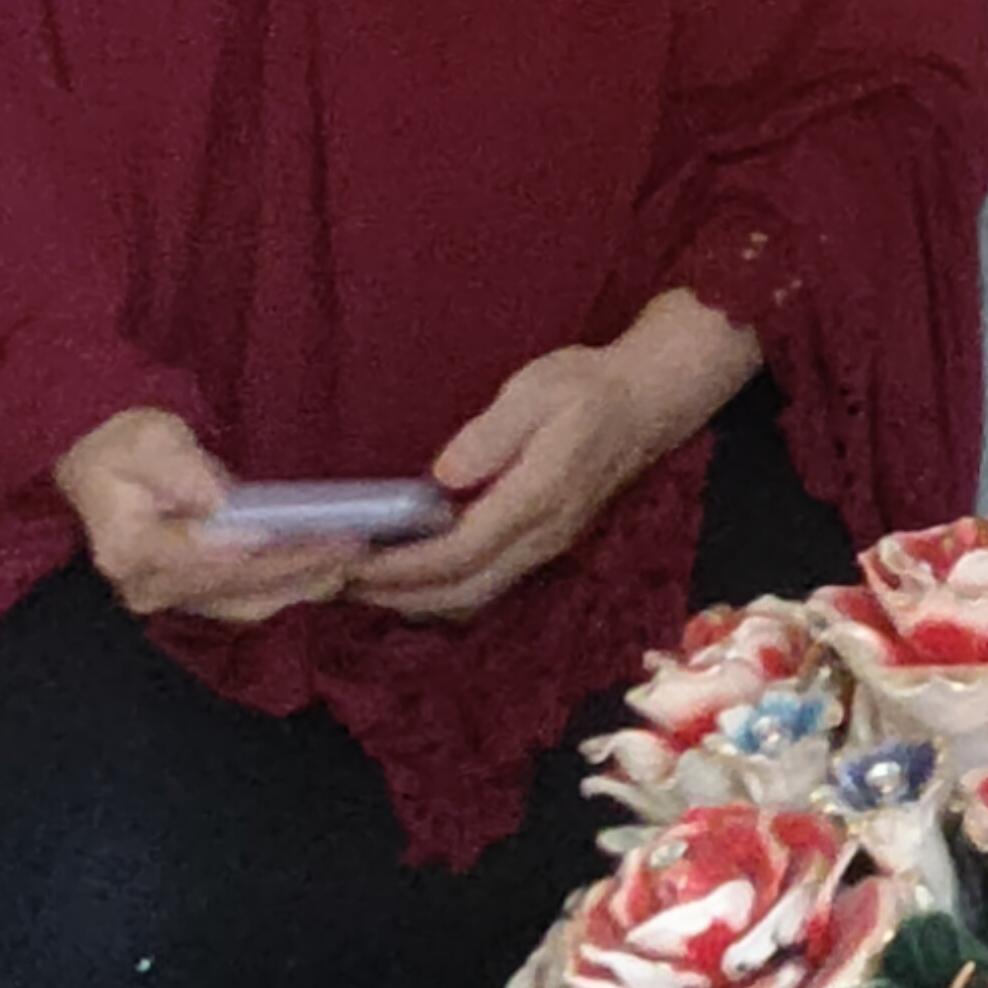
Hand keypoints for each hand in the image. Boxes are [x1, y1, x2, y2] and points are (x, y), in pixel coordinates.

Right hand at [57, 401, 357, 627]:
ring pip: (247, 599)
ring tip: (348, 559)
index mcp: (129, 548)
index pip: (197, 556)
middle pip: (232, 583)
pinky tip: (328, 571)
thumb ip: (178, 469)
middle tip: (346, 546)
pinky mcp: (196, 597)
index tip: (292, 534)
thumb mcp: (147, 440)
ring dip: (300, 581)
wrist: (106, 469)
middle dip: (293, 565)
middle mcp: (148, 587)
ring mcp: (172, 598)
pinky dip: (290, 586)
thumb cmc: (125, 448)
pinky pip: (249, 599)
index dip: (245, 548)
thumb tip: (215, 501)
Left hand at [353, 291, 760, 623]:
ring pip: (475, 597)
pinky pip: (487, 584)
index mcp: (535, 499)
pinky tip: (412, 573)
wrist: (649, 401)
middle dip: (397, 595)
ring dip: (417, 600)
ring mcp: (546, 547)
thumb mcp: (536, 390)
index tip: (351, 561)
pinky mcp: (544, 544)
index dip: (400, 567)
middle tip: (338, 583)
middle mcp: (541, 537)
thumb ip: (490, 435)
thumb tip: (442, 476)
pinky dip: (442, 590)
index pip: (457, 554)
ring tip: (364, 583)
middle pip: (461, 592)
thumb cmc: (589, 388)